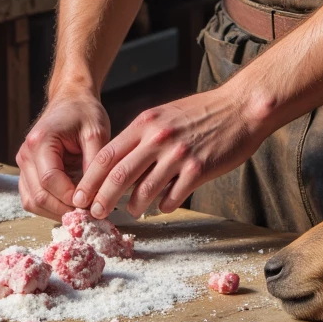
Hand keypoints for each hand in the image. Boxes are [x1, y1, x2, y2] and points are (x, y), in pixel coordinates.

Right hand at [17, 89, 110, 220]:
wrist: (71, 100)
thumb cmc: (84, 112)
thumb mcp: (96, 132)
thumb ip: (95, 163)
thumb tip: (92, 196)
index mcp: (40, 142)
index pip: (50, 180)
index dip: (71, 197)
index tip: (93, 204)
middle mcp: (25, 155)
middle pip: (38, 196)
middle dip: (64, 210)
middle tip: (90, 215)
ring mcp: (23, 165)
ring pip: (33, 202)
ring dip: (56, 212)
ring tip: (82, 212)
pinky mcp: (28, 173)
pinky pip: (33, 198)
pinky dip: (51, 207)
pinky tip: (71, 206)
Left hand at [71, 86, 265, 218]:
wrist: (241, 107)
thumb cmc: (203, 112)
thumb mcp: (165, 114)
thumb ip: (142, 136)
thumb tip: (121, 164)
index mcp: (146, 123)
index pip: (108, 154)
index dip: (91, 178)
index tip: (81, 195)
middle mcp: (158, 138)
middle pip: (119, 175)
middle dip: (103, 199)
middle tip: (95, 214)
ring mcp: (178, 154)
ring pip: (145, 190)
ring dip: (135, 206)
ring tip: (132, 212)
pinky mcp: (199, 169)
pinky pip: (173, 197)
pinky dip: (165, 205)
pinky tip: (165, 205)